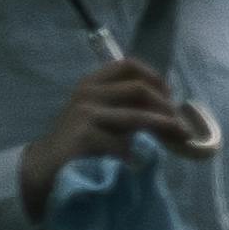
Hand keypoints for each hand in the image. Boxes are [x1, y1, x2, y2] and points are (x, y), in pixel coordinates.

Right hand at [23, 57, 219, 214]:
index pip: (128, 65)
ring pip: (136, 117)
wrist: (47, 164)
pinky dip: (135, 154)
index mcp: (92, 82)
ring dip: (164, 128)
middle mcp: (87, 93)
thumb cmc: (83, 138)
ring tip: (181, 138)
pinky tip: (137, 162)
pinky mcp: (84, 136)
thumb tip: (173, 109)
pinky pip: (122, 144)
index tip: (169, 94)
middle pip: (139, 89)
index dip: (154, 77)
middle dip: (166, 106)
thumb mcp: (105, 114)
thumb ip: (129, 105)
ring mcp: (84, 114)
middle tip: (181, 124)